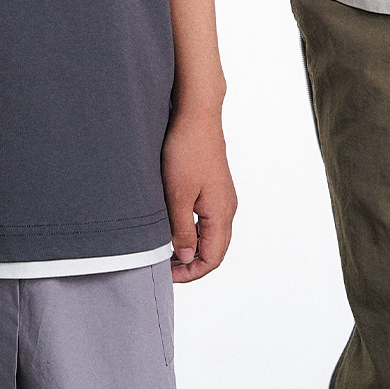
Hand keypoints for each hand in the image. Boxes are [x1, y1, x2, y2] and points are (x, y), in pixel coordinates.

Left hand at [161, 104, 236, 282]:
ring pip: (210, 235)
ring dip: (190, 246)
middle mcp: (226, 207)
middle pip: (214, 250)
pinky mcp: (214, 187)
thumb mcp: (178, 195)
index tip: (166, 274)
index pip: (212, 258)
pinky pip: (207, 219)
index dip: (190, 273)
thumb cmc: (187, 149)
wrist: (196, 114)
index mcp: (221, 213)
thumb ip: (182, 229)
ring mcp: (222, 197)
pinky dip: (192, 230)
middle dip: (190, 263)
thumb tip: (186, 257)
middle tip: (163, 266)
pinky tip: (173, 226)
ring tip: (164, 249)